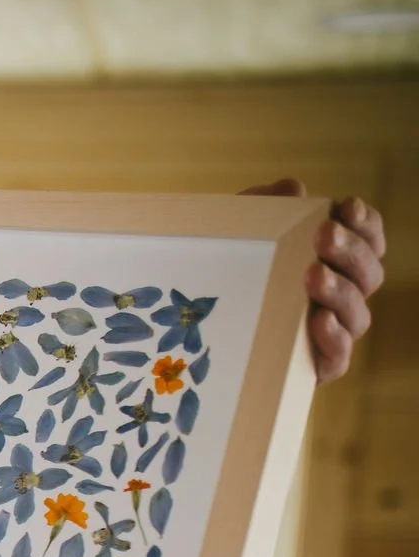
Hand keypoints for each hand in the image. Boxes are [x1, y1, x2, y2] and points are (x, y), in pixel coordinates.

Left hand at [239, 178, 386, 380]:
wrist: (187, 334)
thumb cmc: (225, 275)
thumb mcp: (237, 237)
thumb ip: (262, 208)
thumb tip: (292, 187)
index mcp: (333, 265)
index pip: (368, 241)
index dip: (366, 224)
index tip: (347, 206)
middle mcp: (341, 299)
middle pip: (369, 275)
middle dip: (351, 251)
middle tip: (324, 234)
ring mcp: (330, 335)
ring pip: (358, 315)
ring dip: (340, 291)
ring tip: (313, 273)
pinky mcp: (313, 369)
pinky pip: (337, 357)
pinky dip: (334, 338)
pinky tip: (318, 318)